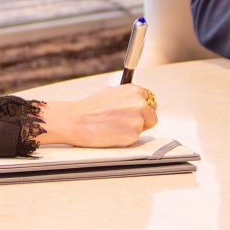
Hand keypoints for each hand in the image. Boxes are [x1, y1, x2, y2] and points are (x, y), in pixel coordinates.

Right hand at [36, 85, 157, 146]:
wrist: (77, 120)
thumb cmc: (90, 107)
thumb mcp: (111, 92)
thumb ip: (127, 96)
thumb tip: (135, 100)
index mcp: (135, 91)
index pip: (150, 101)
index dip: (142, 108)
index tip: (134, 112)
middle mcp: (140, 103)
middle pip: (152, 116)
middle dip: (142, 120)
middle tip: (124, 122)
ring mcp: (137, 120)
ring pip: (143, 128)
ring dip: (133, 129)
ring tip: (115, 127)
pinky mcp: (133, 135)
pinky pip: (134, 138)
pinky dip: (126, 138)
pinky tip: (113, 133)